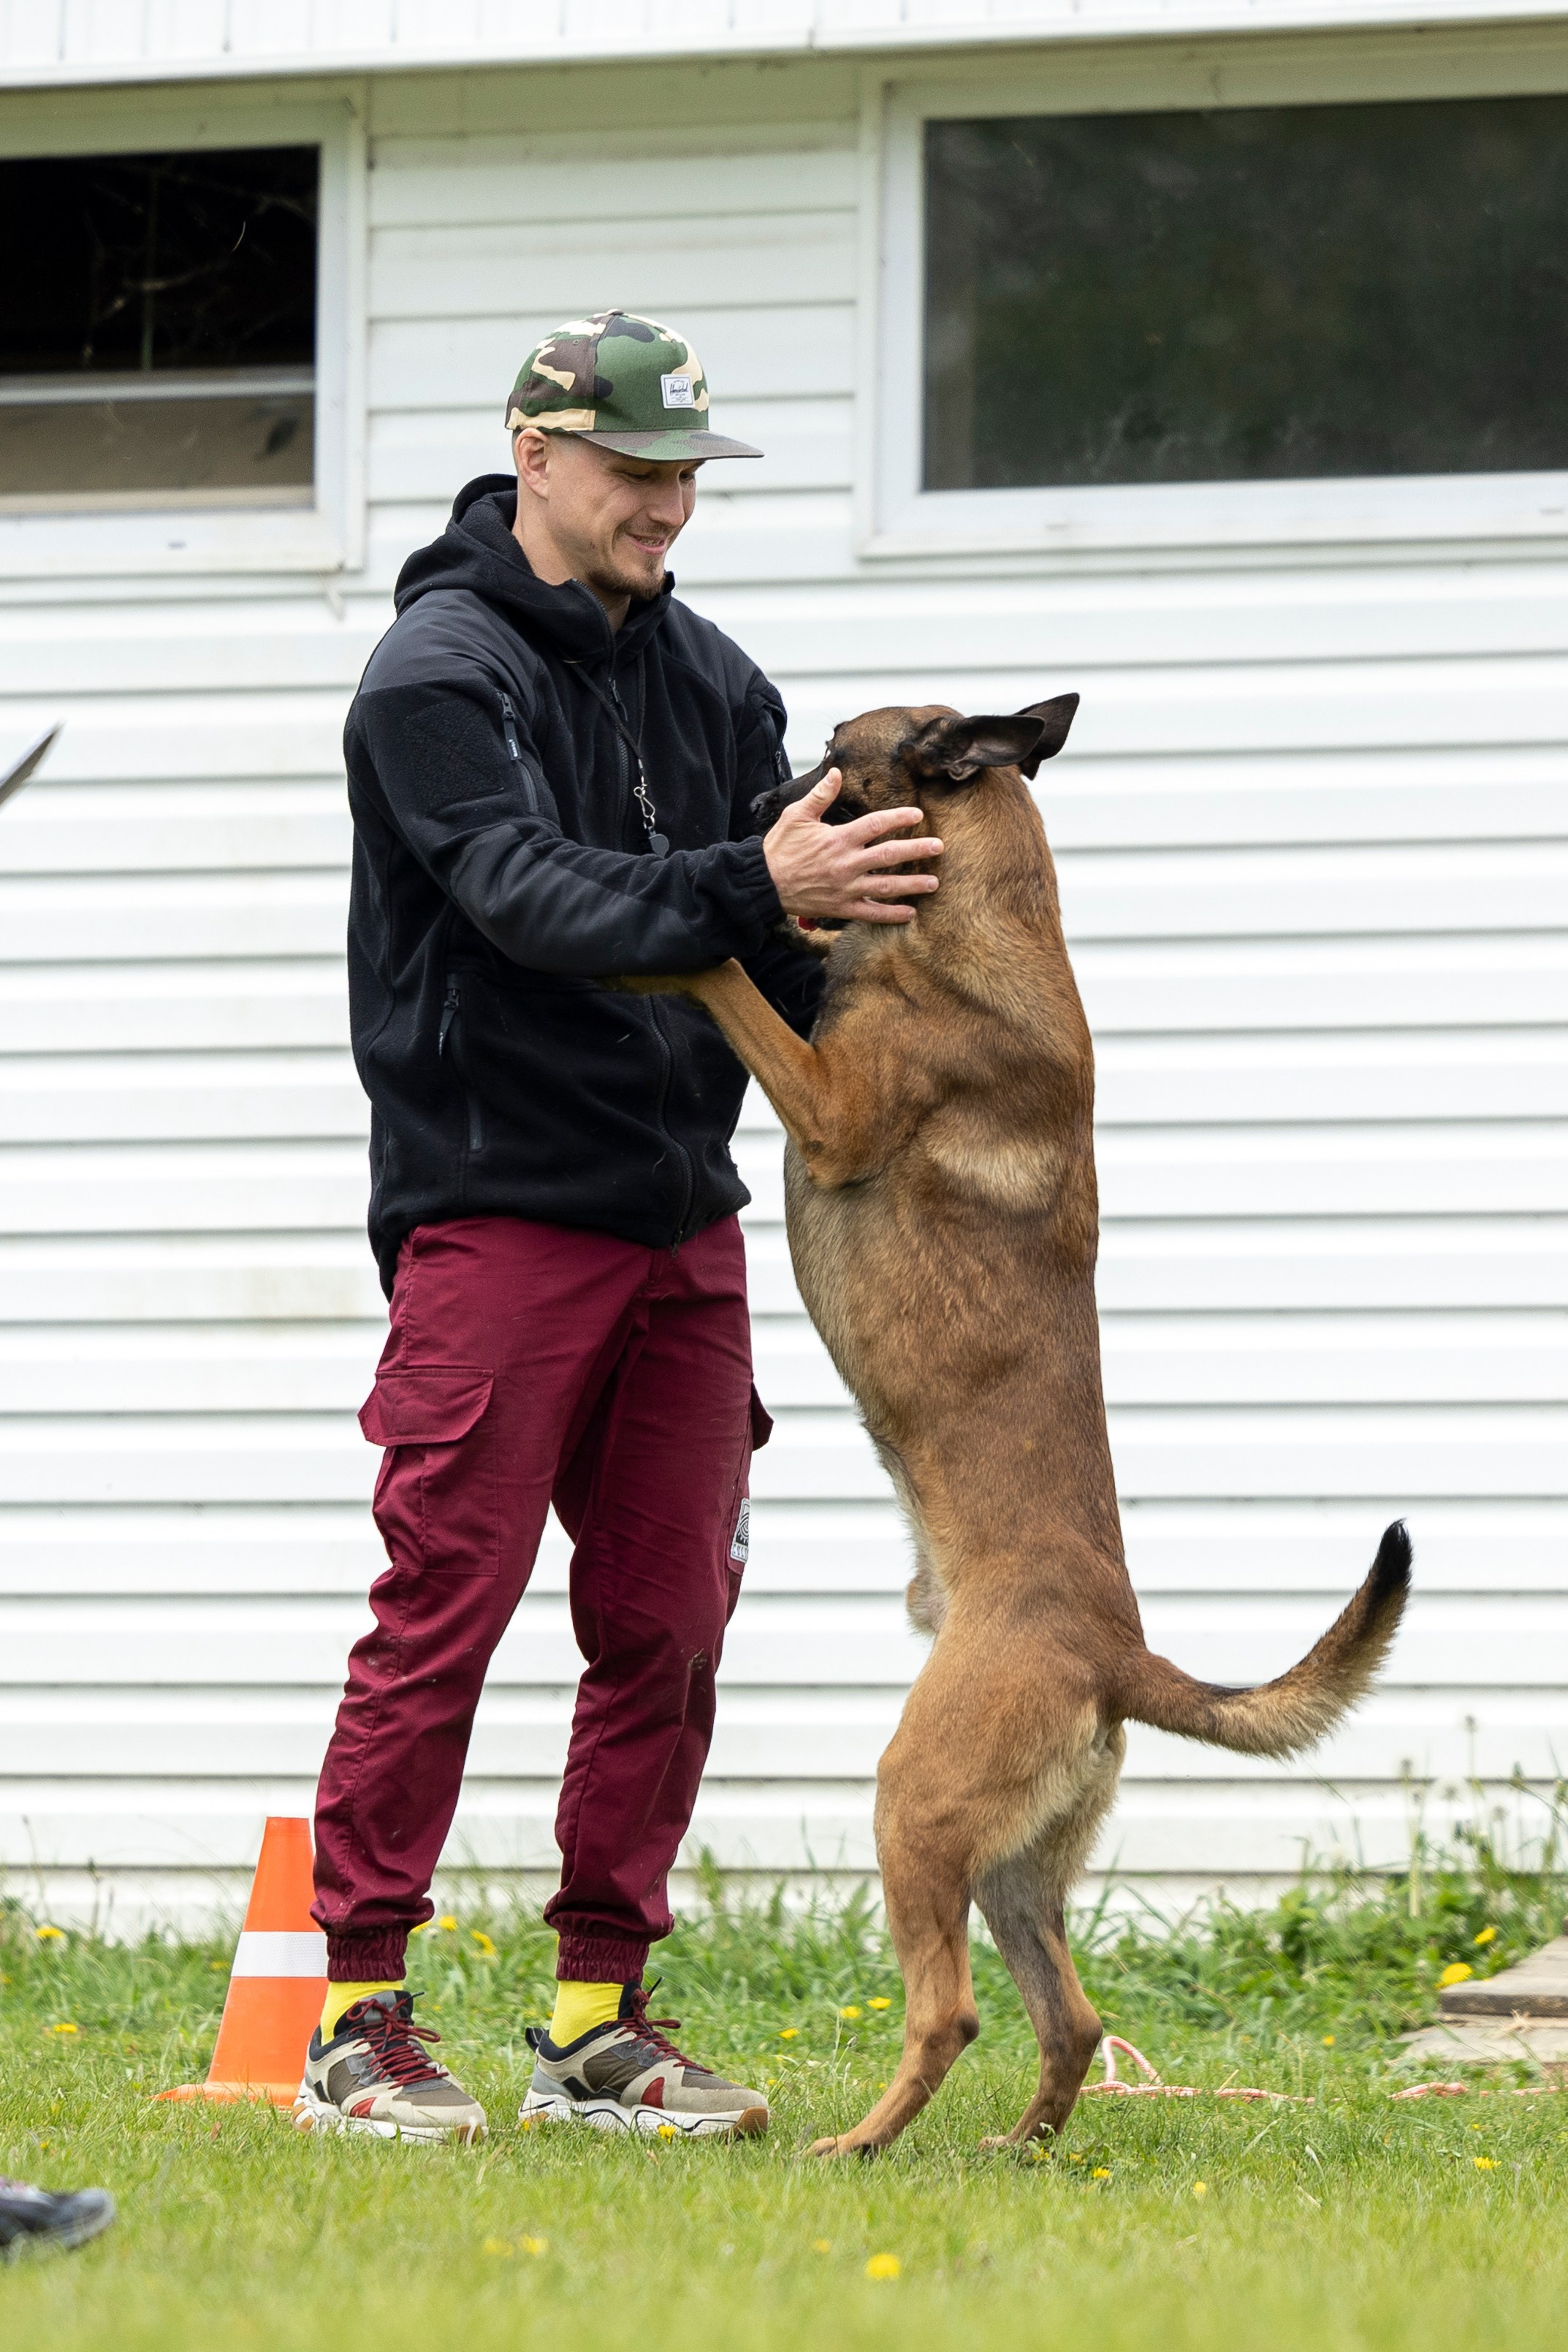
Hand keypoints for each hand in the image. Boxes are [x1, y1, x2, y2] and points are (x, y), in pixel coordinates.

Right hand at [762, 771, 941, 924]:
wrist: (763, 883)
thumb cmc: (779, 848)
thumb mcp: (796, 816)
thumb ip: (820, 795)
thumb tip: (837, 773)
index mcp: (838, 839)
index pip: (876, 825)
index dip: (899, 818)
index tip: (918, 815)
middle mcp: (847, 864)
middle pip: (890, 856)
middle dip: (917, 850)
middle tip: (939, 847)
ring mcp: (846, 888)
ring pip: (887, 887)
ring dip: (913, 885)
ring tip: (934, 882)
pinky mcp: (841, 908)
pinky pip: (871, 914)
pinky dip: (891, 915)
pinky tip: (910, 913)